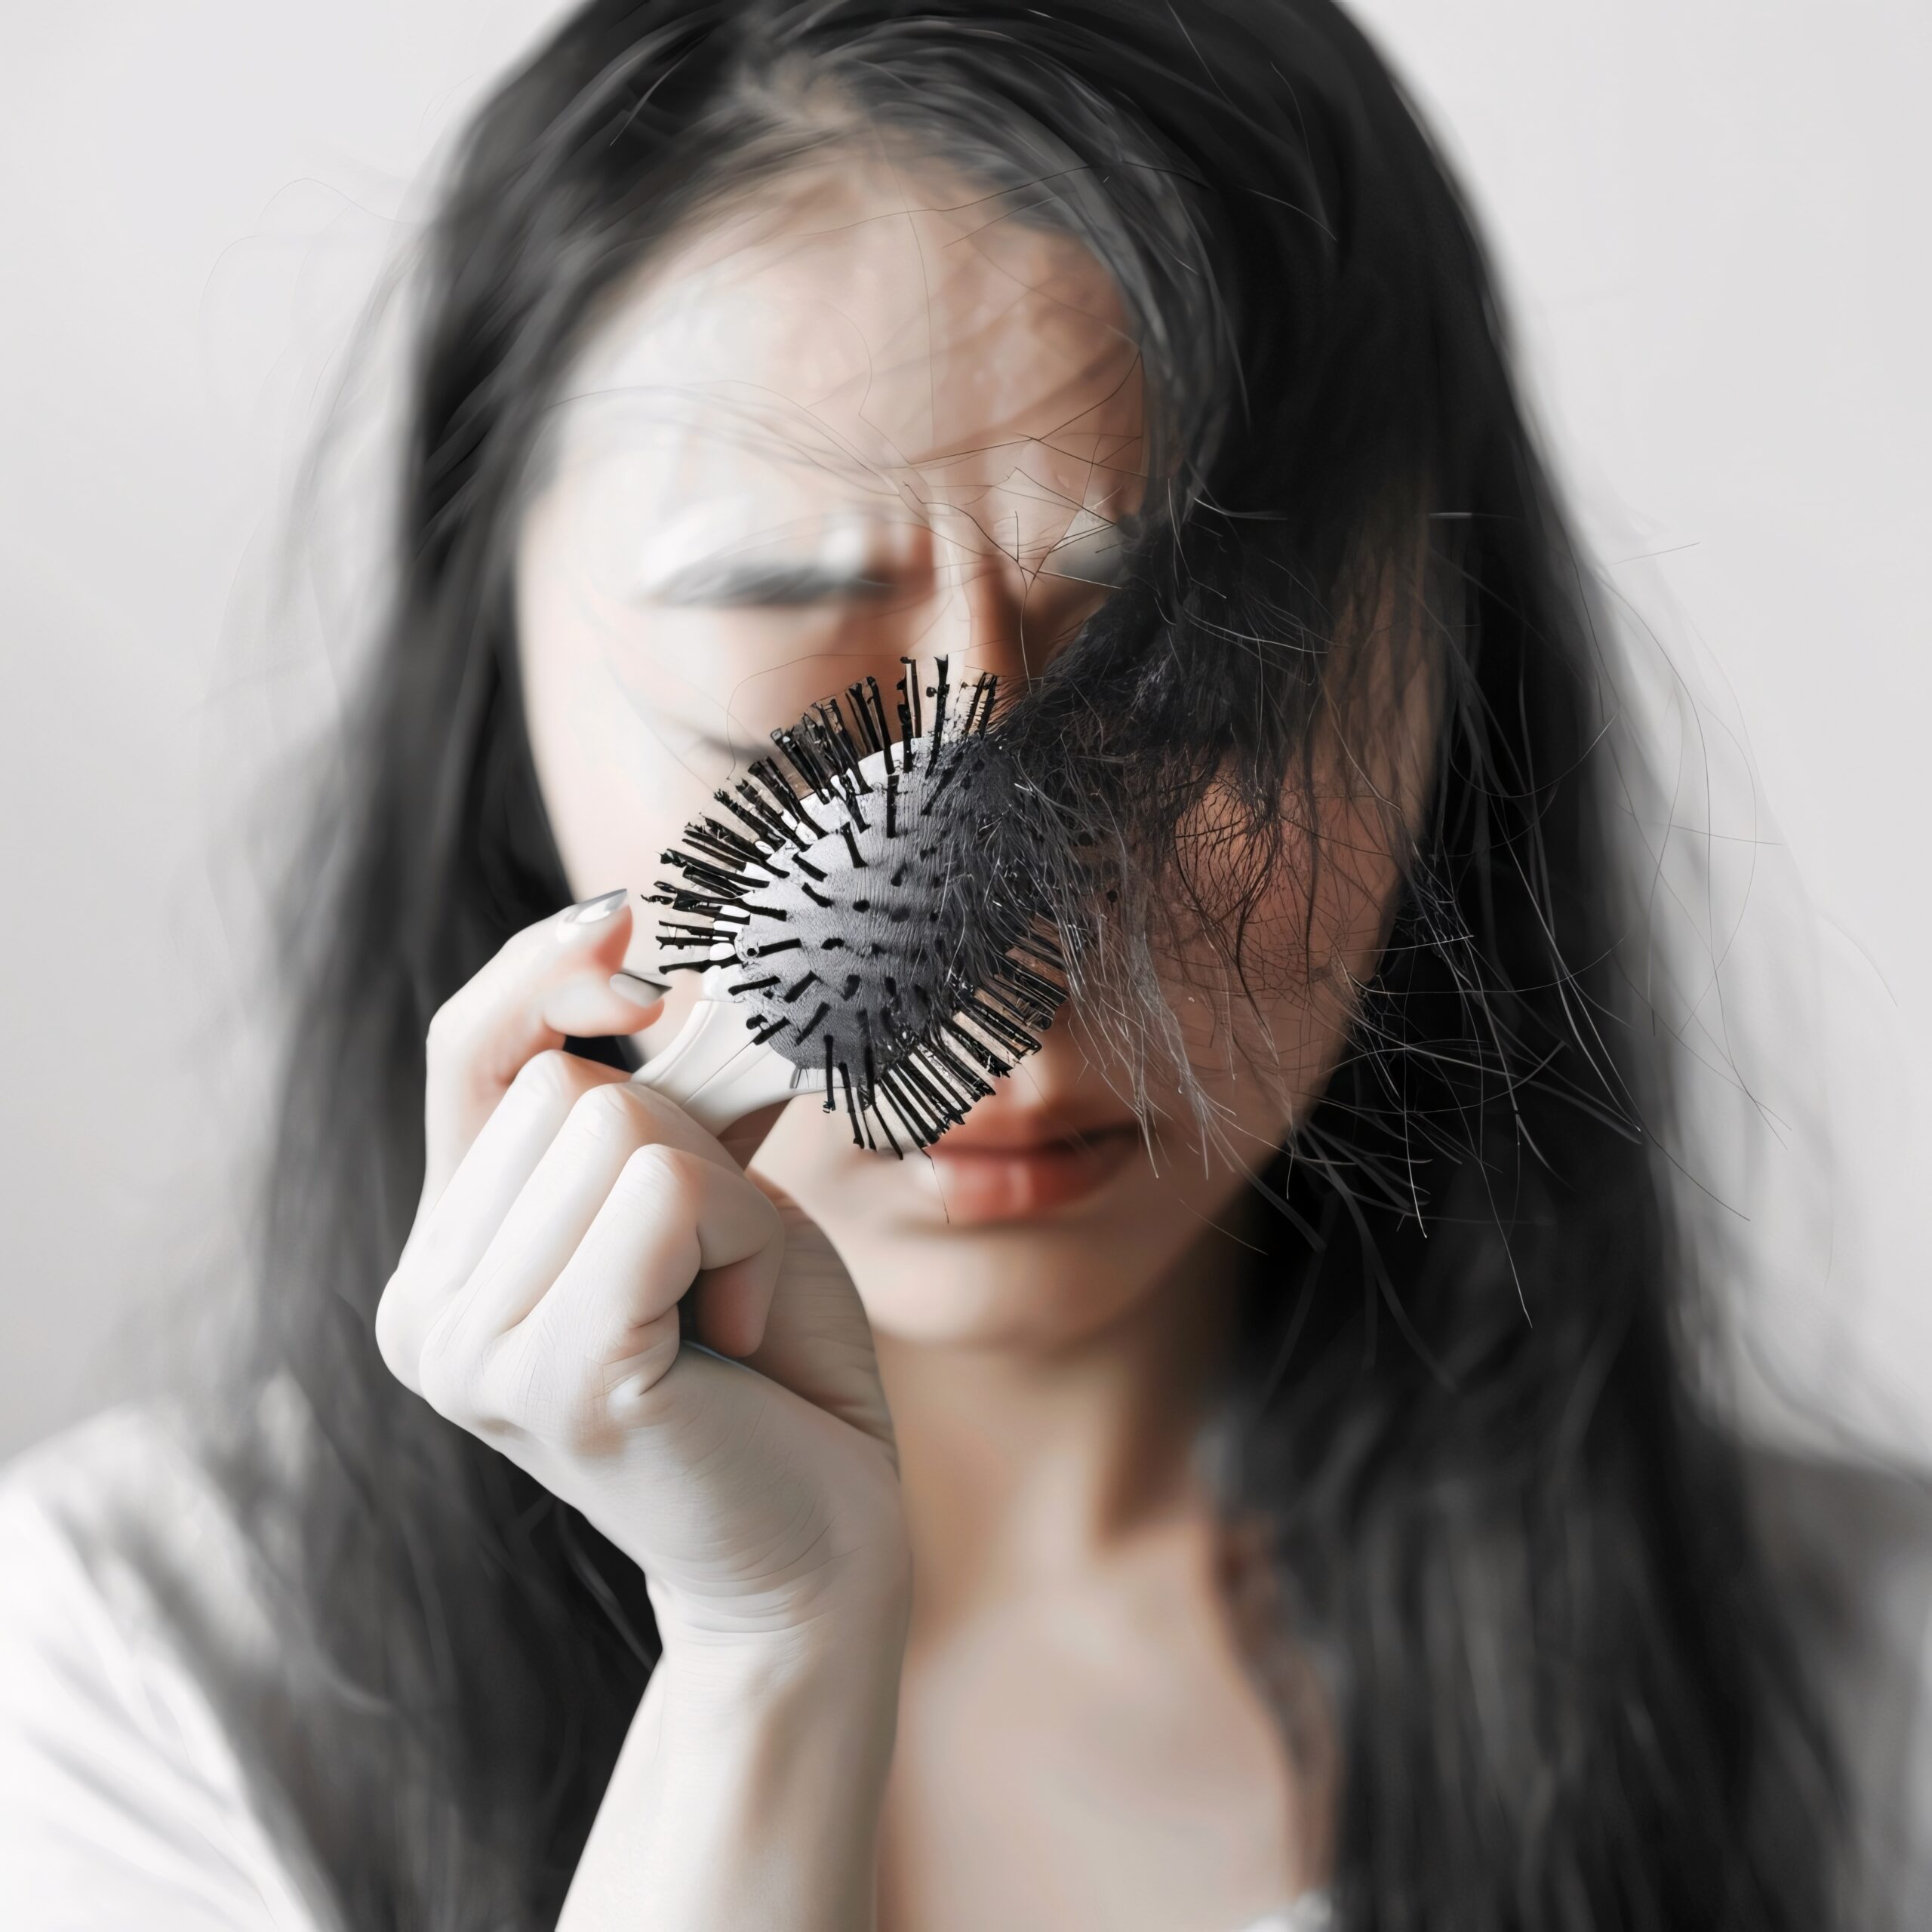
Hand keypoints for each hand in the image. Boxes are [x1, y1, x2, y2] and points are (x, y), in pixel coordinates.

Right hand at [374, 890, 910, 1665]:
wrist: (817, 1553)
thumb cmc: (771, 1367)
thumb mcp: (696, 1204)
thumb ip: (636, 1109)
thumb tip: (626, 937)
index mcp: (443, 1262)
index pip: (469, 1054)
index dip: (546, 972)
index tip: (638, 920)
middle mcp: (425, 1308)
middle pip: (566, 1088)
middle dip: (689, 1153)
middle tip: (718, 1288)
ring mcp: (472, 1349)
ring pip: (621, 1127)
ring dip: (727, 1209)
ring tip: (729, 1321)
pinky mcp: (553, 1376)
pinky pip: (664, 1192)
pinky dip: (742, 1244)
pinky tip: (742, 1340)